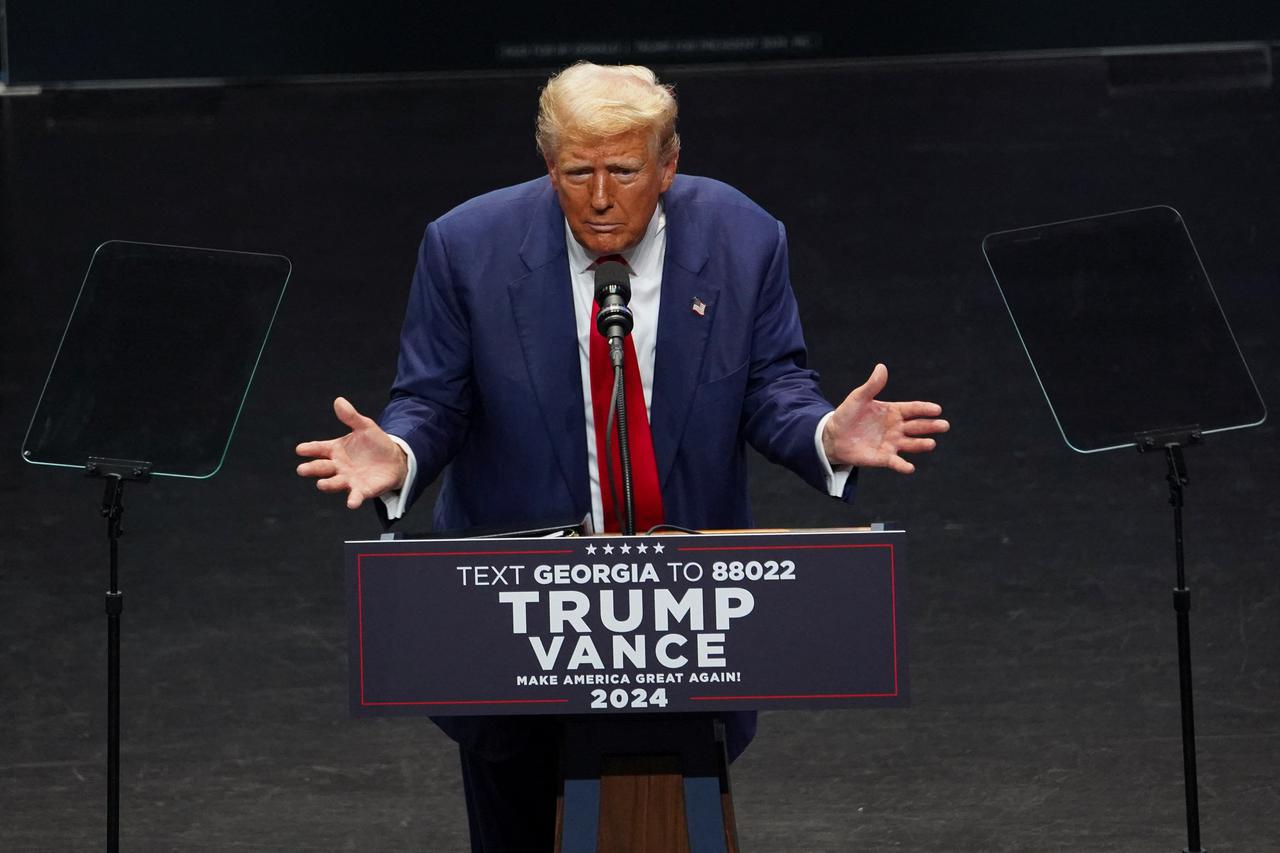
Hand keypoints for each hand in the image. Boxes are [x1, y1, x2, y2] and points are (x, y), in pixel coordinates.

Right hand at [295, 397, 408, 508]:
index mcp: (335, 450)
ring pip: (334, 483)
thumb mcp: (365, 427)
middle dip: (312, 469)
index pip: (319, 448)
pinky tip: (351, 503)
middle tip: (302, 469)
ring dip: (327, 485)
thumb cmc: (375, 443)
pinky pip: (355, 496)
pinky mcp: (362, 490)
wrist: (395, 459)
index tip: (300, 449)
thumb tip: (339, 401)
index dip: (309, 449)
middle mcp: (338, 466)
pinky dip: (353, 500)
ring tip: (321, 484)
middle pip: (322, 468)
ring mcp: (349, 480)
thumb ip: (351, 417)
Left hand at [822, 364, 948, 473]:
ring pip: (911, 444)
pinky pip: (895, 462)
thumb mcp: (858, 398)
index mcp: (894, 411)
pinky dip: (903, 466)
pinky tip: (910, 468)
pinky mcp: (883, 458)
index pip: (913, 409)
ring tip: (931, 443)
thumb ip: (872, 385)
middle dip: (931, 426)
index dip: (925, 409)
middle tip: (944, 425)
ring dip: (921, 444)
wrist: (833, 436)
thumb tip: (881, 367)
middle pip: (918, 426)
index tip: (937, 409)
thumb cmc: (847, 415)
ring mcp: (891, 443)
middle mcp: (896, 428)